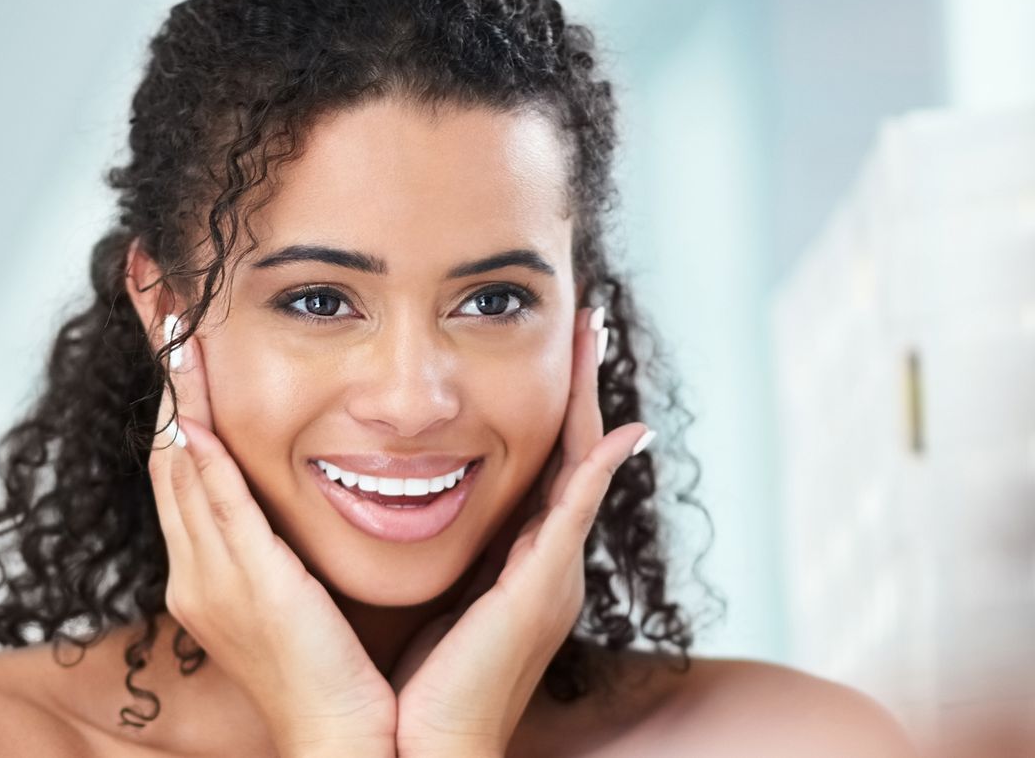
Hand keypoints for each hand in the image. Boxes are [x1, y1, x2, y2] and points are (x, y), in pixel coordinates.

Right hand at [146, 313, 395, 757]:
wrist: (346, 744)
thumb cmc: (339, 674)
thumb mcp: (303, 593)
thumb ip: (289, 540)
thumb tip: (308, 485)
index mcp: (211, 570)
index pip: (184, 461)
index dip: (176, 393)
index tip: (176, 332)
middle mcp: (197, 569)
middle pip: (167, 447)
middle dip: (162, 370)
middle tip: (156, 296)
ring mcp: (212, 578)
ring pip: (180, 464)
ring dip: (173, 387)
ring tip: (170, 320)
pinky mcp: (244, 588)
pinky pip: (212, 507)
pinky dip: (199, 451)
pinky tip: (193, 404)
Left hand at [389, 306, 654, 757]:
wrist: (427, 751)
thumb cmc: (420, 687)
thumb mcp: (436, 602)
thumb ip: (445, 555)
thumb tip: (419, 503)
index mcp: (522, 563)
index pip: (545, 465)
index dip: (553, 407)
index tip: (554, 348)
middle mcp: (548, 562)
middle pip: (573, 452)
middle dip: (581, 385)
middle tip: (586, 319)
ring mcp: (552, 575)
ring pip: (579, 467)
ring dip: (587, 400)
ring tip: (590, 337)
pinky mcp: (542, 591)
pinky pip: (572, 515)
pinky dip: (597, 468)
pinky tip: (616, 428)